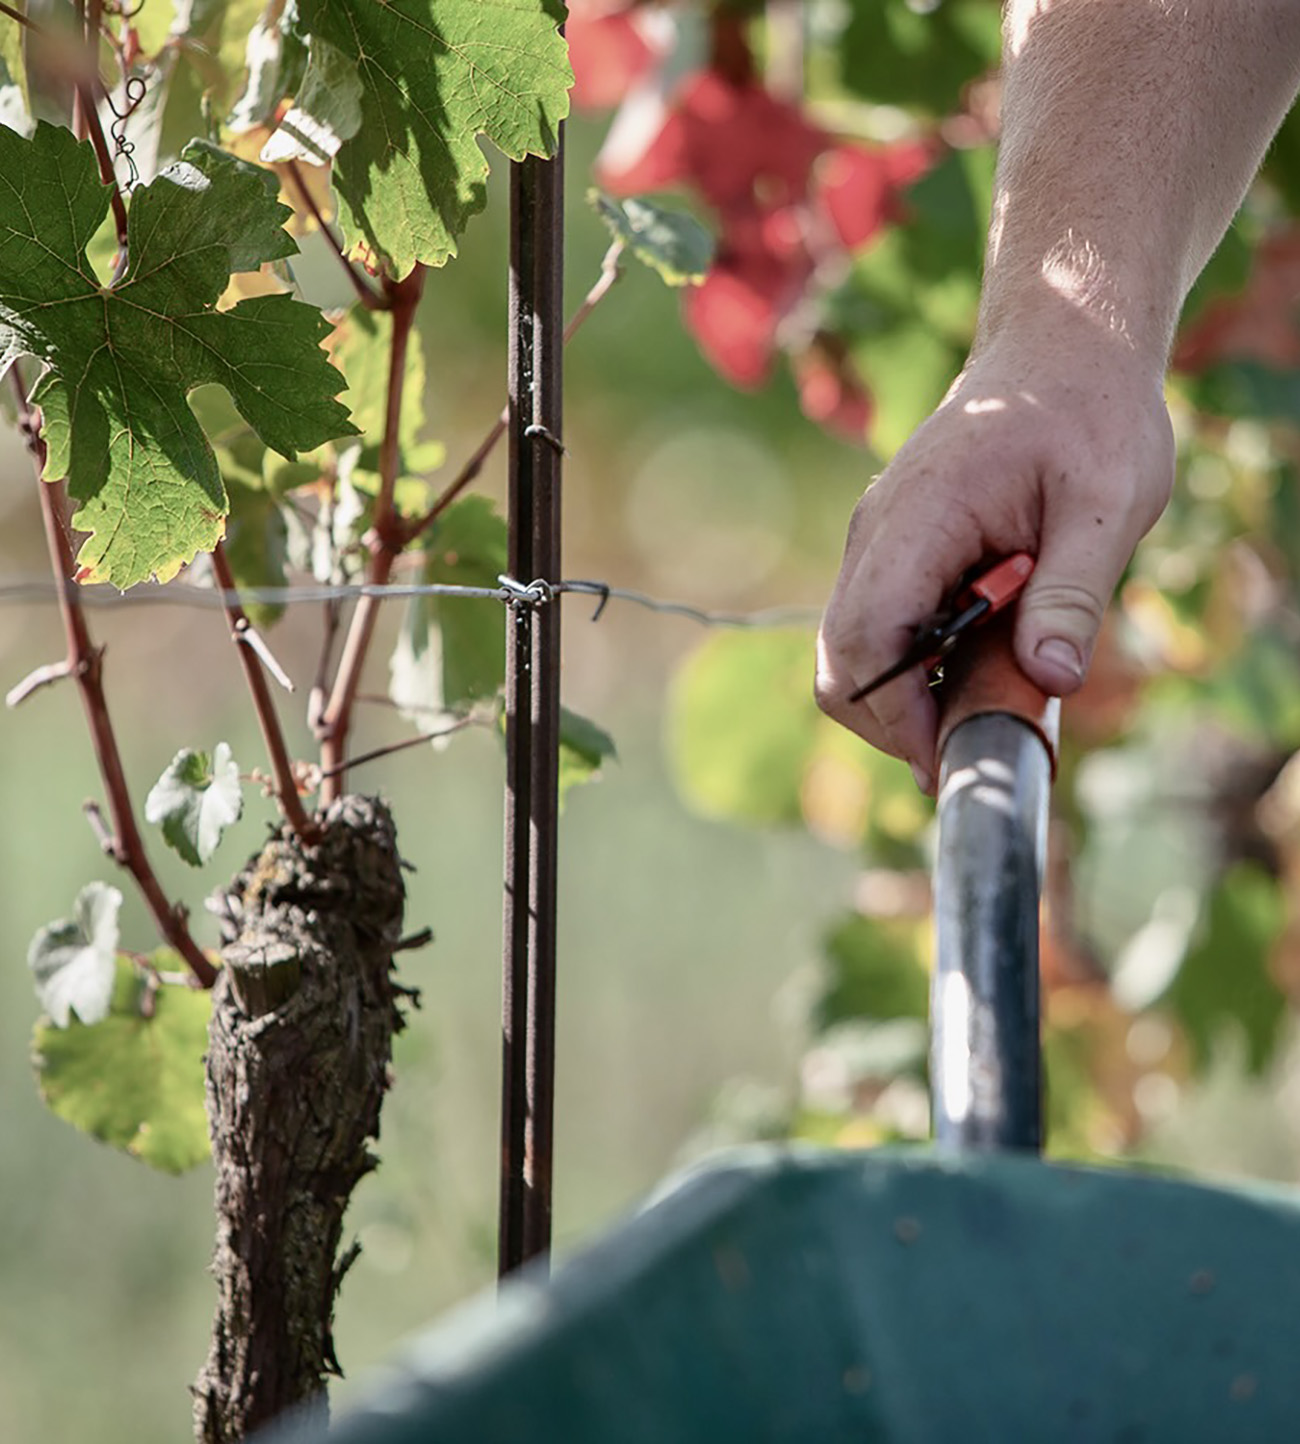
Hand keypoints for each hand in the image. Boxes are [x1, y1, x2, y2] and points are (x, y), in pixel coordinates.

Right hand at [815, 331, 1174, 789]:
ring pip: (849, 650)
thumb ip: (1072, 594)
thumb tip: (1049, 683)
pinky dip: (913, 668)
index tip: (949, 758)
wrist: (1061, 348)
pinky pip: (876, 628)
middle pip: (839, 659)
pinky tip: (976, 662)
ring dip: (905, 696)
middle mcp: (877, 533)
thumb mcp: (1109, 502)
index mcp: (919, 516)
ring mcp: (876, 542)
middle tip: (970, 747)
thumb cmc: (1090, 412)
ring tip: (985, 700)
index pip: (865, 638)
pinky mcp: (892, 551)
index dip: (895, 714)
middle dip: (892, 722)